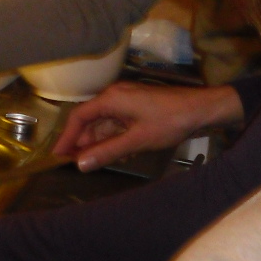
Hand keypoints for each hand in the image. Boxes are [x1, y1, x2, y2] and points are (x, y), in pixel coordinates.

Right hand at [53, 82, 243, 169]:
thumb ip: (107, 152)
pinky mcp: (138, 108)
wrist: (202, 110)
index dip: (67, 136)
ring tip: (91, 162)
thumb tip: (80, 164)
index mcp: (111, 99)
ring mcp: (128, 102)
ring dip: (97, 141)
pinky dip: (112, 138)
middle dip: (81, 141)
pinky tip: (113, 154)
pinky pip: (117, 123)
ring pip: (104, 123)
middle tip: (73, 163)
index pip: (79, 117)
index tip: (57, 155)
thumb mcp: (137, 140)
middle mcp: (115, 96)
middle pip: (90, 119)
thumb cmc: (170, 121)